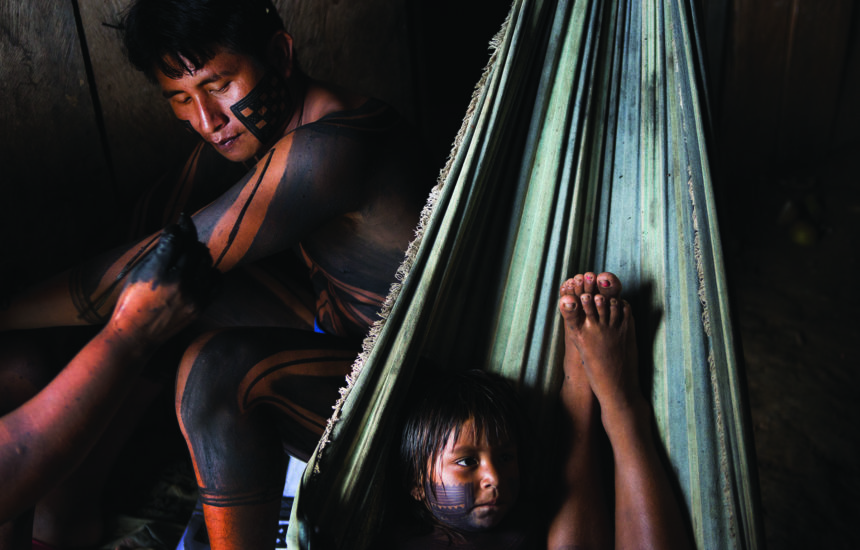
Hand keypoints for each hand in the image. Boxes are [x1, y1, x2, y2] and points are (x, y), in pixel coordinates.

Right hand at [109, 213, 216, 346]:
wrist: (136, 335)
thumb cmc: (132, 301)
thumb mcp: (138, 272)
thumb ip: (159, 253)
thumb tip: (177, 233)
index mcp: (157, 272)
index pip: (175, 238)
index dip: (176, 228)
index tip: (175, 226)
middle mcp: (178, 283)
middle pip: (193, 248)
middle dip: (189, 238)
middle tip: (184, 238)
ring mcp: (192, 296)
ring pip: (206, 261)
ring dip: (199, 253)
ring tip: (190, 254)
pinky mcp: (201, 306)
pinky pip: (217, 280)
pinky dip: (211, 271)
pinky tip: (202, 270)